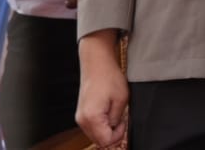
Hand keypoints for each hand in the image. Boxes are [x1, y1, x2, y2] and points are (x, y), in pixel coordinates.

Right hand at [75, 32, 128, 147]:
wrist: (97, 63)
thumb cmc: (109, 77)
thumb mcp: (121, 99)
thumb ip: (117, 118)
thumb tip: (115, 128)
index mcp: (92, 117)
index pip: (106, 141)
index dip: (118, 135)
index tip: (124, 122)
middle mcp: (82, 120)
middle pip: (99, 140)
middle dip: (112, 133)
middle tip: (121, 119)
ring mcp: (80, 117)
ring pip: (95, 135)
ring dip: (106, 129)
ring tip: (114, 113)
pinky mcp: (81, 113)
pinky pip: (92, 127)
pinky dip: (101, 124)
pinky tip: (107, 112)